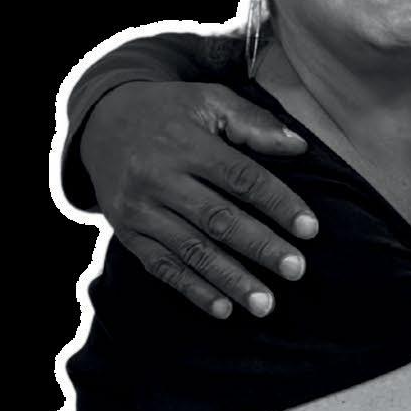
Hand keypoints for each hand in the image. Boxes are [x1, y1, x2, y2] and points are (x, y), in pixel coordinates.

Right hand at [79, 86, 321, 319]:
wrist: (101, 124)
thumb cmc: (168, 113)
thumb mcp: (207, 101)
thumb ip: (251, 122)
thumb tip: (298, 146)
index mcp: (184, 143)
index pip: (240, 177)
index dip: (277, 203)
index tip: (309, 229)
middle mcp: (158, 178)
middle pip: (218, 219)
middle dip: (260, 247)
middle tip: (296, 270)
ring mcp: (140, 210)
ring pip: (192, 250)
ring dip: (231, 279)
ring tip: (265, 304)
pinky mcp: (128, 234)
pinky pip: (162, 267)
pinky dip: (193, 290)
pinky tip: (223, 308)